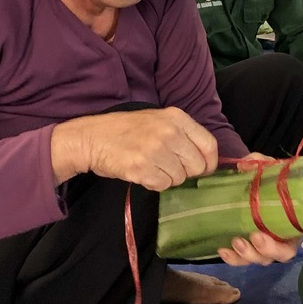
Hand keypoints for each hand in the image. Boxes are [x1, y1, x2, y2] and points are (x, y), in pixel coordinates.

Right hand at [52, 107, 217, 190]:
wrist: (92, 138)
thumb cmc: (126, 130)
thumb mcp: (157, 120)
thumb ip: (182, 134)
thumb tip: (205, 159)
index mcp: (177, 117)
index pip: (210, 145)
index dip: (209, 162)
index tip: (203, 169)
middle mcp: (169, 132)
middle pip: (197, 165)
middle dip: (185, 172)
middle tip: (168, 166)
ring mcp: (156, 150)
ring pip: (179, 178)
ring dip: (167, 177)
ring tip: (151, 165)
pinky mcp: (142, 168)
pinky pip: (162, 185)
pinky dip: (153, 183)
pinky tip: (142, 172)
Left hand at [216, 151, 302, 263]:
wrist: (247, 187)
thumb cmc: (266, 179)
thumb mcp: (265, 167)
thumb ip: (259, 163)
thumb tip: (245, 165)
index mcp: (297, 218)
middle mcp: (286, 236)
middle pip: (285, 253)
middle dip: (271, 249)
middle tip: (257, 236)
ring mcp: (267, 245)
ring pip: (264, 259)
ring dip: (251, 254)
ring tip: (236, 241)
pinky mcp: (249, 249)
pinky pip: (243, 260)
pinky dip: (234, 259)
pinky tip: (223, 250)